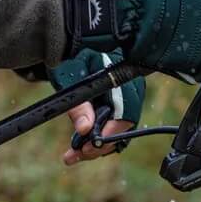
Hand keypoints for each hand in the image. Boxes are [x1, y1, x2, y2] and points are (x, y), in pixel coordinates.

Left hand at [48, 48, 144, 164]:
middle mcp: (130, 89)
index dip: (109, 134)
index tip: (89, 147)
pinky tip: (80, 147)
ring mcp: (126, 98)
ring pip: (119, 130)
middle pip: (124, 126)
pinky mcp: (118, 105)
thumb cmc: (71, 57)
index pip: (125, 114)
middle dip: (100, 145)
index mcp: (122, 78)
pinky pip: (114, 127)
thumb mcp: (70, 77)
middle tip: (77, 155)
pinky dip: (98, 139)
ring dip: (97, 146)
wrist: (72, 46)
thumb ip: (77, 103)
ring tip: (73, 155)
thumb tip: (85, 128)